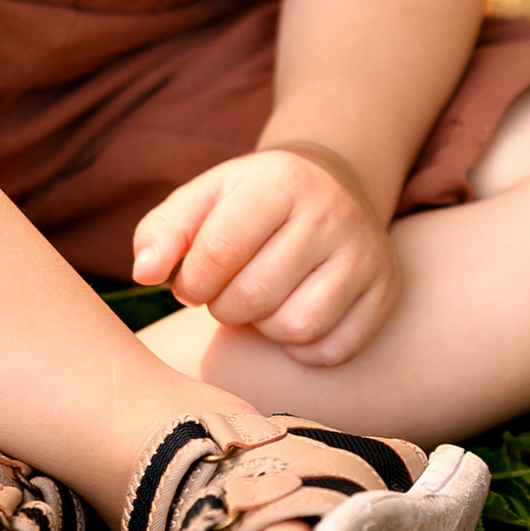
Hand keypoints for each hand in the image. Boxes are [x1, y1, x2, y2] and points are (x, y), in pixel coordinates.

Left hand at [129, 145, 402, 366]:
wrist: (329, 187)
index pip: (218, 253)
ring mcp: (365, 252)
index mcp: (281, 180)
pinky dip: (304, 347)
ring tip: (261, 303)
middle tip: (228, 292)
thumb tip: (144, 272)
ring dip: (264, 328)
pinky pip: (334, 350)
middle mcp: (332, 212)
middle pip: (255, 297)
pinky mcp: (385, 290)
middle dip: (225, 306)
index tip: (193, 279)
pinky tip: (294, 314)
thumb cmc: (249, 203)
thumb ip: (162, 231)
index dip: (192, 281)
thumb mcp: (203, 199)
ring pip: (297, 327)